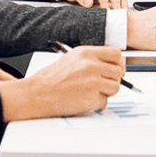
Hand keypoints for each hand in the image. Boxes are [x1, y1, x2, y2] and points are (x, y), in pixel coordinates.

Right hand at [0, 46, 123, 120]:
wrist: (37, 94)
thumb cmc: (50, 79)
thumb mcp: (71, 59)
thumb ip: (91, 59)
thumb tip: (109, 65)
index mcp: (86, 53)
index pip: (116, 54)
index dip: (118, 63)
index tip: (116, 69)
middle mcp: (91, 66)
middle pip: (118, 72)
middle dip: (113, 79)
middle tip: (104, 83)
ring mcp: (93, 82)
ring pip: (115, 87)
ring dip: (106, 92)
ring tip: (91, 92)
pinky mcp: (92, 98)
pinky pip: (105, 102)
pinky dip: (97, 103)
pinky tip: (84, 100)